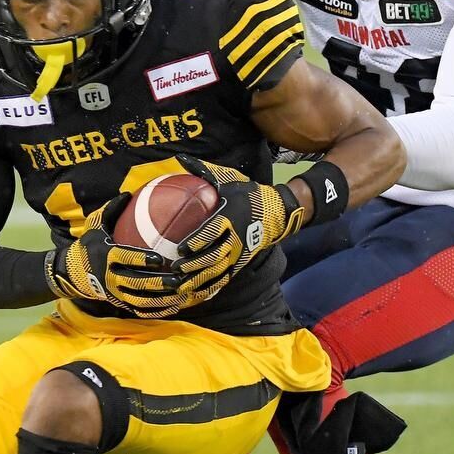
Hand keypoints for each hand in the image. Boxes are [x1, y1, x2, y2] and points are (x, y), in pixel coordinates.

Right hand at [45, 194, 186, 317]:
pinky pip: (140, 310)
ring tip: (181, 294)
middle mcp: (110, 277)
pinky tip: (175, 306)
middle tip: (178, 280)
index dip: (141, 259)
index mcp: (106, 256)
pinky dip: (158, 310)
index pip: (125, 258)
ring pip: (140, 300)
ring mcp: (115, 293)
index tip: (159, 258)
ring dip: (161, 299)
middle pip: (136, 283)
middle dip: (158, 283)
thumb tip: (128, 193)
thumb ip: (111, 210)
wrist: (72, 273)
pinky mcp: (119, 304)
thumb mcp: (95, 225)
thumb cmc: (89, 245)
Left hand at [173, 155, 306, 302]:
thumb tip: (180, 158)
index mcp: (230, 217)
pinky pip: (223, 279)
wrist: (278, 211)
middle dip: (194, 266)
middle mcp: (235, 238)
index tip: (181, 248)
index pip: (212, 231)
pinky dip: (208, 288)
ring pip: (218, 271)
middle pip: (214, 256)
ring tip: (180, 286)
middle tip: (175, 271)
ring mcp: (238, 253)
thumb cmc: (247, 193)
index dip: (197, 242)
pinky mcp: (240, 263)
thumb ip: (204, 171)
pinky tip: (193, 295)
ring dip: (198, 281)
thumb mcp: (228, 179)